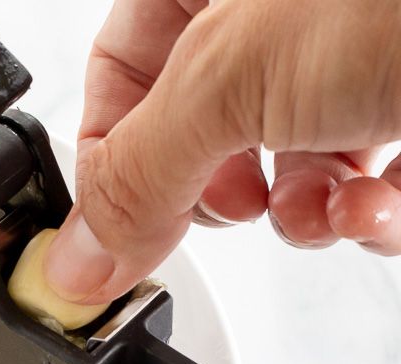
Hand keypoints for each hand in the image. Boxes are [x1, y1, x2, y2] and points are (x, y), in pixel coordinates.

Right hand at [45, 0, 400, 304]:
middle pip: (204, 129)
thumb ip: (138, 177)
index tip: (115, 236)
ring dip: (304, 214)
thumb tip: (77, 257)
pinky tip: (384, 209)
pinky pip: (364, 177)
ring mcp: (353, 53)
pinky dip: (370, 215)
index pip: (121, 75)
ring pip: (287, 163)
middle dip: (223, 194)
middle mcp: (278, 14)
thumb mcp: (235, 76)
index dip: (113, 160)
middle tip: (236, 211)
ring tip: (328, 214)